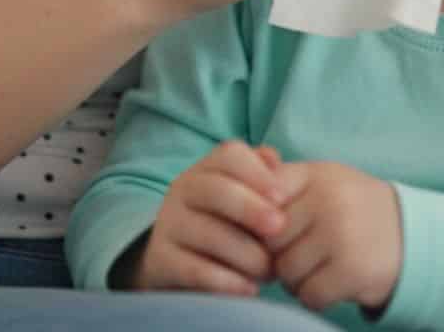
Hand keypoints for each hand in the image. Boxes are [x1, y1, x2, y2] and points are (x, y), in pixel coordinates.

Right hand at [132, 141, 298, 295]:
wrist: (180, 264)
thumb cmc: (228, 225)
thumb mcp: (245, 198)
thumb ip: (263, 176)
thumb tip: (273, 159)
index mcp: (206, 169)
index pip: (229, 155)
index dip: (257, 173)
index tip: (282, 197)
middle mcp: (182, 191)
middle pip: (216, 189)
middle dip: (251, 208)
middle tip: (279, 227)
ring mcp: (168, 225)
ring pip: (209, 234)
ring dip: (247, 254)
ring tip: (270, 270)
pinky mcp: (161, 261)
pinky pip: (195, 270)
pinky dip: (228, 281)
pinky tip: (250, 288)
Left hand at [266, 160, 403, 312]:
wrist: (412, 236)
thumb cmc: (353, 209)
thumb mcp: (324, 182)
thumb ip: (283, 178)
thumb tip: (245, 170)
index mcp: (316, 175)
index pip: (261, 197)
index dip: (259, 221)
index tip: (272, 230)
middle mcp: (328, 200)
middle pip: (270, 241)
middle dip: (277, 255)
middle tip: (298, 254)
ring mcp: (341, 235)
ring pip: (286, 272)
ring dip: (295, 280)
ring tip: (316, 268)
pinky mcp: (352, 270)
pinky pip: (309, 295)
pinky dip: (315, 297)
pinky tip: (330, 283)